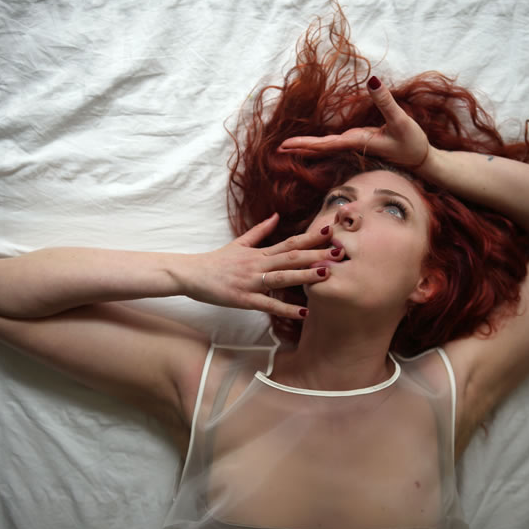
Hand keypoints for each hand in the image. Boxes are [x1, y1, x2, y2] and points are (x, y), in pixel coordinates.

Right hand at [179, 214, 340, 318]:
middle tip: (338, 252)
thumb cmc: (215, 261)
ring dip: (305, 276)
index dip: (310, 237)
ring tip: (326, 274)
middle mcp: (257, 264)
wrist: (190, 274)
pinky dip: (286, 309)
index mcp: (258, 252)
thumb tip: (276, 216)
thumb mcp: (239, 242)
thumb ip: (259, 231)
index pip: (289, 242)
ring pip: (282, 278)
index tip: (329, 231)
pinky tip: (303, 312)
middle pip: (291, 257)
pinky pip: (268, 304)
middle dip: (316, 254)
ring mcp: (250, 281)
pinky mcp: (243, 299)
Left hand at [277, 76, 431, 169]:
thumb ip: (385, 101)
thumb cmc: (412, 143)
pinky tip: (311, 144)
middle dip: (299, 149)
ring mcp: (356, 144)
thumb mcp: (400, 120)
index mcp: (358, 142)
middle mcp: (353, 145)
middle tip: (277, 149)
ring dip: (307, 147)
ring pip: (326, 147)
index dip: (304, 144)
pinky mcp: (361, 142)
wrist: (422, 160)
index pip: (325, 144)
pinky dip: (319, 144)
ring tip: (287, 148)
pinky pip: (334, 144)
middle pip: (321, 148)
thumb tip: (371, 80)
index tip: (284, 146)